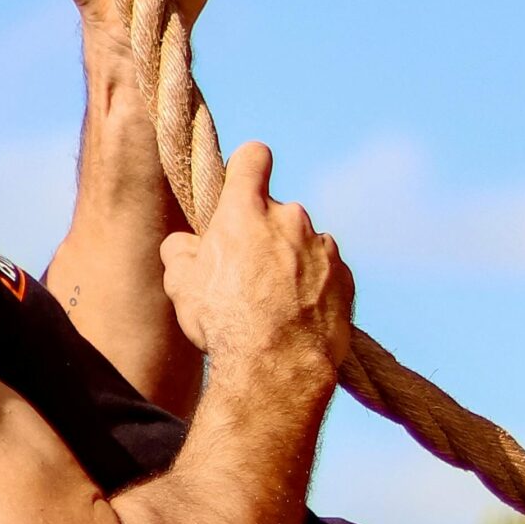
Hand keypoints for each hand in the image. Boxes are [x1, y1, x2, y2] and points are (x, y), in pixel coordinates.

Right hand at [159, 143, 351, 379]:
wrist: (277, 367)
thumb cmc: (224, 322)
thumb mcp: (180, 284)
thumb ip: (180, 249)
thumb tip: (185, 243)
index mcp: (245, 211)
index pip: (253, 157)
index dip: (247, 166)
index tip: (243, 181)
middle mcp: (290, 218)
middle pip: (275, 211)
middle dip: (263, 234)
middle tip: (246, 274)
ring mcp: (322, 246)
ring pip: (303, 243)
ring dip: (291, 261)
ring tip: (275, 303)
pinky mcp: (344, 276)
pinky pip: (326, 272)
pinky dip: (315, 286)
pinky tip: (299, 316)